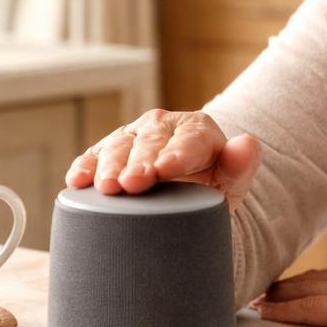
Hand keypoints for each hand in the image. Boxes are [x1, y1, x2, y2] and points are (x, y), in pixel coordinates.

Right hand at [65, 109, 260, 210]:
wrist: (186, 199)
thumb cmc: (211, 190)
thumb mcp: (230, 183)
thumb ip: (241, 166)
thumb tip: (248, 144)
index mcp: (197, 130)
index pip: (188, 139)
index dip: (175, 154)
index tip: (163, 169)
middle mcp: (162, 127)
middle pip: (149, 141)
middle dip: (137, 162)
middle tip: (129, 183)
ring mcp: (133, 138)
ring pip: (118, 146)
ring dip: (109, 166)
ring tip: (105, 186)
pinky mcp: (109, 153)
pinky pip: (94, 156)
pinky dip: (85, 167)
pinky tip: (78, 181)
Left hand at [253, 265, 326, 326]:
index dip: (308, 283)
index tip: (289, 286)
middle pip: (311, 280)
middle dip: (285, 286)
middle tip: (259, 291)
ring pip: (303, 290)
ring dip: (277, 295)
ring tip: (255, 300)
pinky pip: (306, 308)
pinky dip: (283, 309)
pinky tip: (266, 312)